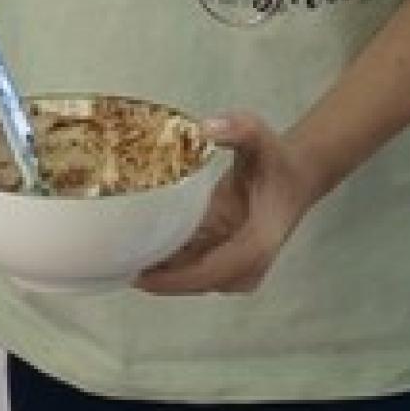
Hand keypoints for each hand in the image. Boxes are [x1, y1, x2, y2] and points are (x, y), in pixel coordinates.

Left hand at [126, 116, 324, 296]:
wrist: (293, 177)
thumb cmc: (275, 161)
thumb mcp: (260, 137)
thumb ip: (238, 128)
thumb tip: (204, 127)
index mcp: (258, 243)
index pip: (213, 272)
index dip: (176, 279)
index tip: (141, 275)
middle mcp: (248, 266)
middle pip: (196, 283)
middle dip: (158, 278)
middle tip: (115, 262)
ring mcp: (237, 269)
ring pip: (191, 281)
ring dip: (158, 272)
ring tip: (118, 257)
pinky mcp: (225, 265)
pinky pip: (191, 271)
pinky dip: (166, 265)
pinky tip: (136, 251)